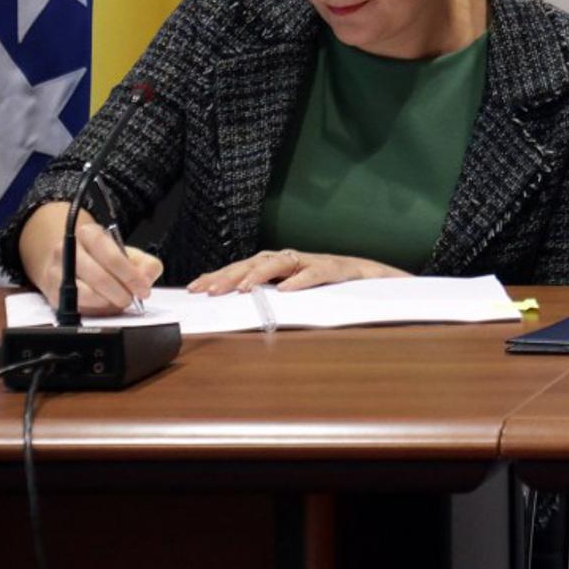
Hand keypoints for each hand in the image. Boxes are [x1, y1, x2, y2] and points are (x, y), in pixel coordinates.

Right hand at [19, 202, 161, 315]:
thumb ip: (145, 264)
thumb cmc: (102, 258)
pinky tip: (104, 305)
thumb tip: (146, 279)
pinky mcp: (51, 291)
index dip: (130, 275)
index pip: (111, 255)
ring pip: (85, 294)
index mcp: (89, 234)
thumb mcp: (128, 253)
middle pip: (98, 277)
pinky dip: (94, 309)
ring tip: (118, 302)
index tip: (143, 289)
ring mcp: (56, 271)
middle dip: (120, 292)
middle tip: (131, 299)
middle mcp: (68, 250)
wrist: (69, 263)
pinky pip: (75, 305)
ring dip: (107, 303)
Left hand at [187, 249, 409, 294]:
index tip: (196, 288)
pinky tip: (286, 290)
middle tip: (210, 290)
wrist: (371, 276)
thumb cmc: (329, 286)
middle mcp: (292, 259)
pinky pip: (315, 273)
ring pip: (280, 262)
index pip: (243, 266)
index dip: (219, 275)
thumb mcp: (294, 291)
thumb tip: (236, 309)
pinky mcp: (333, 268)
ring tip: (243, 288)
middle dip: (230, 275)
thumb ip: (270, 294)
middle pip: (255, 261)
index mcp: (279, 265)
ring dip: (259, 274)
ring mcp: (312, 261)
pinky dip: (300, 280)